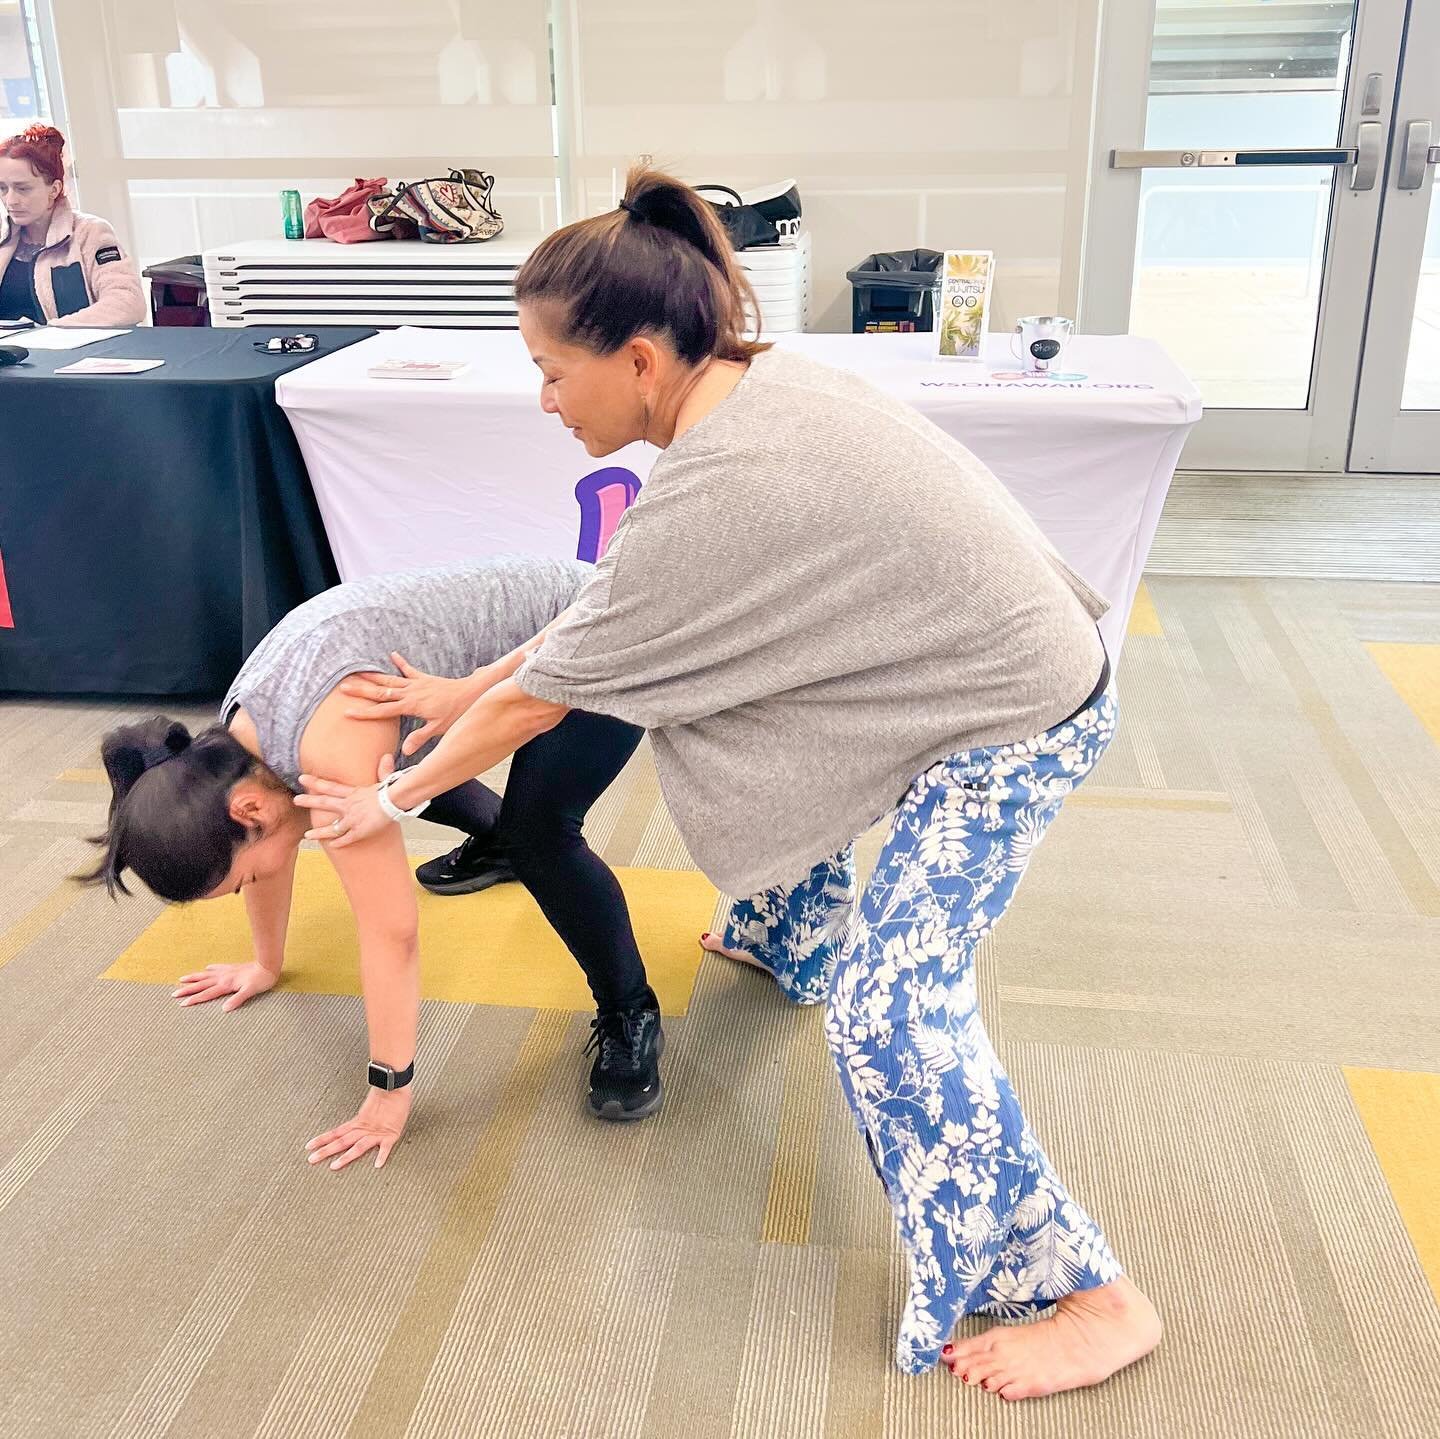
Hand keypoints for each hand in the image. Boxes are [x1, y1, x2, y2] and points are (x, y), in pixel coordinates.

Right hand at [172, 960, 278, 1011]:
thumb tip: (224, 1009)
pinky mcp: (232, 968)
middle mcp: (223, 977)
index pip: (206, 994)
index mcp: (225, 985)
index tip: (182, 1004)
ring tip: (182, 979)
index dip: (194, 999)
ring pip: (206, 975)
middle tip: (173, 994)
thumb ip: (237, 999)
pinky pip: (218, 968)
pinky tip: (207, 968)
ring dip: (194, 978)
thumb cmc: (260, 980)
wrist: (268, 965)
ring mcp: (226, 972)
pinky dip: (210, 969)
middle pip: (201, 984)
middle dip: (187, 989)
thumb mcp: (250, 992)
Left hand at [294, 774, 388, 847]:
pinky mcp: (359, 831)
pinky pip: (346, 838)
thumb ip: (384, 769)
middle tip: (296, 800)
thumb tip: (387, 756)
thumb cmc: (392, 792)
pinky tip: (332, 846)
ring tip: (307, 836)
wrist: (393, 803)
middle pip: (325, 803)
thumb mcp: (385, 780)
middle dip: (309, 801)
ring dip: (319, 832)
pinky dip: (339, 842)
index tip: (302, 778)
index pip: (331, 787)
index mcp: (354, 793)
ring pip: (332, 828)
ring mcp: (352, 819)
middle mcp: (349, 806)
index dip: (316, 783)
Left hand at [306, 1086, 410, 1170]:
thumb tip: (358, 1122)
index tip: (309, 1147)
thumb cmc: (385, 1092)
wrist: (395, 1085)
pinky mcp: (391, 1134)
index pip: (336, 1132)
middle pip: (342, 1141)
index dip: (322, 1140)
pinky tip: (377, 1165)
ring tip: (334, 1166)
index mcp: (359, 1122)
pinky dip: (382, 1156)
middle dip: (326, 1151)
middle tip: (311, 1159)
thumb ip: (364, 1116)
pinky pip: (385, 1147)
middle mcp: (365, 1128)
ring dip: (346, 1157)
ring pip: (358, 1146)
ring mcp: (377, 1132)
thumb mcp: (370, 1106)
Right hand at [339, 653, 480, 755]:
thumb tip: (404, 750)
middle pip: (381, 692)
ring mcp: (416, 684)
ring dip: (373, 676)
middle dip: (361, 691)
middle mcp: (410, 692)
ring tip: (357, 671)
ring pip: (390, 680)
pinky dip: (401, 663)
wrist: (471, 693)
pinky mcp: (424, 678)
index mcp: (410, 706)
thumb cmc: (455, 712)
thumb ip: (420, 737)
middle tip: (342, 687)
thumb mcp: (438, 728)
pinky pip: (409, 669)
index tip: (347, 713)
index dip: (365, 713)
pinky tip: (392, 654)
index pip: (383, 711)